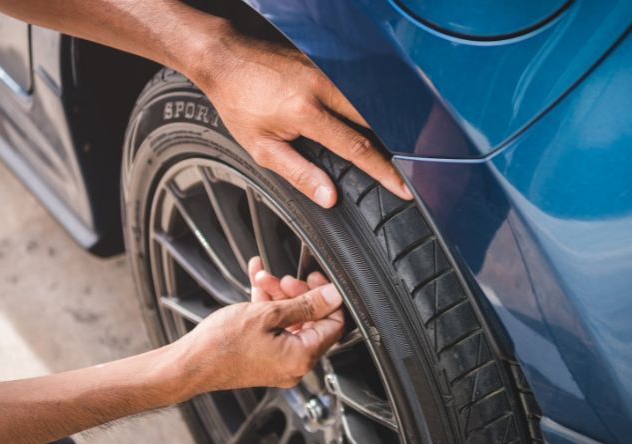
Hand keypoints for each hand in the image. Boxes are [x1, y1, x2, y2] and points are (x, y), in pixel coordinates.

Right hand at [172, 258, 344, 390]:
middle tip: (284, 279)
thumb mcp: (268, 314)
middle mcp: (295, 365)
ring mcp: (281, 362)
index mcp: (302, 357)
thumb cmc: (221, 344)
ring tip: (263, 279)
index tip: (315, 280)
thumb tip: (333, 295)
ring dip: (279, 297)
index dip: (327, 298)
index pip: (334, 324)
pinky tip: (257, 284)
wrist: (188, 364)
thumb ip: (306, 304)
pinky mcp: (266, 358)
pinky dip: (269, 308)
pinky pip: (276, 329)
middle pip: (311, 321)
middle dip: (297, 293)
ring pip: (292, 321)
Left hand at [191, 27, 412, 207]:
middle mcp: (322, 87)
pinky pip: (357, 88)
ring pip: (369, 103)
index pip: (357, 147)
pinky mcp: (327, 62)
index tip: (402, 187)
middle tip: (406, 172)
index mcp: (306, 112)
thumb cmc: (239, 102)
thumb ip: (299, 174)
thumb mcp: (262, 148)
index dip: (384, 171)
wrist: (225, 58)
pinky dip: (368, 108)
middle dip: (394, 148)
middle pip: (374, 121)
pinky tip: (370, 124)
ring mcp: (327, 71)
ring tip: (393, 152)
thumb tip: (329, 197)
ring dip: (383, 128)